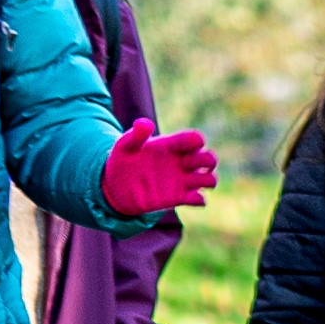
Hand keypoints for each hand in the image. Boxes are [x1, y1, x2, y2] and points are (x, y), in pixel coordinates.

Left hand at [101, 122, 218, 215]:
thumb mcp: (125, 146)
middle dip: (208, 160)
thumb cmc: (122, 161)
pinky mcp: (177, 198)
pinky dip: (199, 200)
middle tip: (191, 166)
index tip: (183, 148)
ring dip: (208, 180)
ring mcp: (181, 181)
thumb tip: (145, 124)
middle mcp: (181, 162)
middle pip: (209, 158)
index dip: (196, 142)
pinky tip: (187, 198)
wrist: (115, 187)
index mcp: (171, 146)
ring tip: (193, 184)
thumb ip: (135, 135)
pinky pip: (198, 199)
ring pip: (209, 179)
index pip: (194, 139)